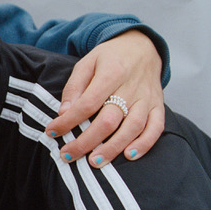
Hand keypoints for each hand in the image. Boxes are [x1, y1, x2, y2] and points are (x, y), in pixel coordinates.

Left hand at [46, 30, 164, 166]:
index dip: (69, 121)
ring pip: (133, 127)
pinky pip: (155, 128)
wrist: (142, 47)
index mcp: (111, 73)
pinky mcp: (158, 106)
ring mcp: (147, 98)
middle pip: (109, 119)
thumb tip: (64, 113)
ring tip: (95, 162)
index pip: (87, 103)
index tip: (52, 132)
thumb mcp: (86, 63)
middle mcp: (131, 87)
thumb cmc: (109, 58)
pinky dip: (144, 144)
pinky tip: (129, 156)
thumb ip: (74, 87)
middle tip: (68, 155)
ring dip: (113, 147)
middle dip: (87, 141)